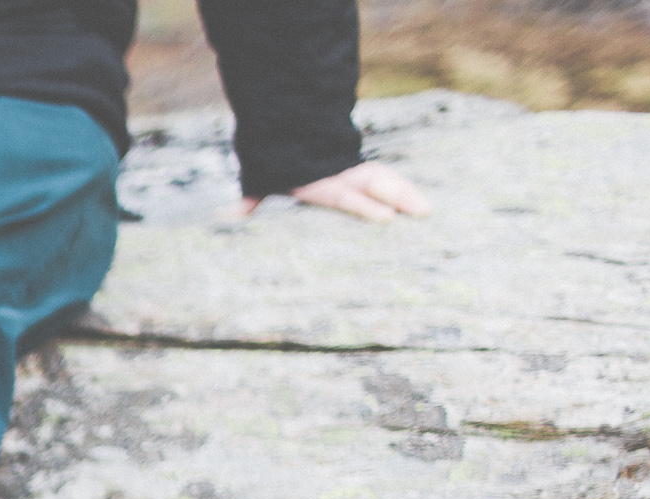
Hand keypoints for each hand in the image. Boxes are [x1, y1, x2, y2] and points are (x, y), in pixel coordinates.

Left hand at [238, 161, 430, 222]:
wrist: (287, 129)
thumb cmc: (275, 164)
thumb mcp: (260, 181)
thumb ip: (249, 201)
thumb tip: (222, 220)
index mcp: (318, 181)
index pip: (344, 195)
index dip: (364, 206)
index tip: (386, 218)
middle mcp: (340, 174)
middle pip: (373, 184)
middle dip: (397, 196)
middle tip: (421, 212)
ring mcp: (353, 170)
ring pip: (384, 178)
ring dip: (405, 193)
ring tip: (427, 210)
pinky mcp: (362, 170)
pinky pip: (386, 178)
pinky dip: (403, 188)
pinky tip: (422, 204)